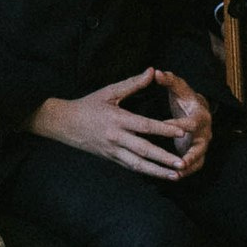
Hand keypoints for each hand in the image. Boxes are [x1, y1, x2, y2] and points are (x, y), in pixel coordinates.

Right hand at [26, 69, 192, 180]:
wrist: (64, 124)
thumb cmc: (88, 105)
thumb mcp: (109, 91)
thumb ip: (133, 83)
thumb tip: (152, 71)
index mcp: (117, 119)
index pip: (145, 125)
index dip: (163, 129)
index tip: (181, 132)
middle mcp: (116, 137)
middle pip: (144, 150)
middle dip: (164, 158)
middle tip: (183, 164)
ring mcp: (113, 150)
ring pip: (138, 164)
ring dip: (158, 171)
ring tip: (176, 176)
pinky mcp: (111, 158)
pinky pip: (131, 167)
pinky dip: (147, 172)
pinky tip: (161, 175)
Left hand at [150, 70, 213, 177]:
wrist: (198, 111)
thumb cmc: (185, 99)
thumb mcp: (179, 88)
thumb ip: (169, 81)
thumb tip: (156, 71)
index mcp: (200, 115)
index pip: (191, 122)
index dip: (178, 125)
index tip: (163, 127)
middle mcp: (205, 131)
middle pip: (200, 145)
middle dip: (191, 154)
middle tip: (180, 161)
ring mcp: (203, 144)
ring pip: (198, 159)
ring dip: (188, 168)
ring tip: (175, 175)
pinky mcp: (198, 154)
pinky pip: (194, 167)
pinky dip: (185, 172)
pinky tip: (172, 177)